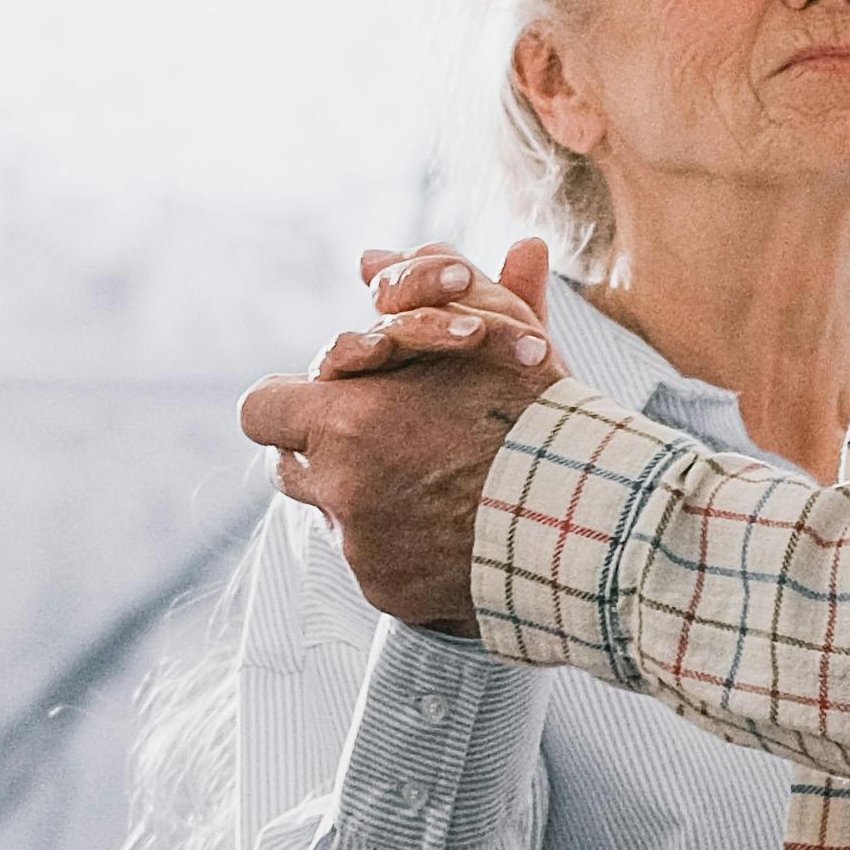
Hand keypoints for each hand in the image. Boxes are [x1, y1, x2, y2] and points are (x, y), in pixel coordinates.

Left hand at [240, 237, 567, 631]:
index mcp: (345, 420)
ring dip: (367, 500)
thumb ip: (429, 285)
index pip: (262, 409)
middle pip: (289, 467)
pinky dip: (402, 549)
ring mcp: (362, 549)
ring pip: (335, 517)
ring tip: (433, 487)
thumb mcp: (494, 333)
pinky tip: (453, 532)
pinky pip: (374, 565)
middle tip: (381, 442)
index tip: (326, 401)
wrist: (587, 524)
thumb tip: (373, 256)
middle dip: (326, 452)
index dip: (289, 401)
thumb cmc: (539, 419)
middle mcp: (340, 490)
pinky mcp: (388, 594)